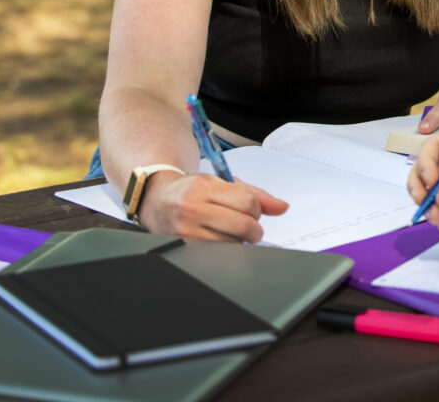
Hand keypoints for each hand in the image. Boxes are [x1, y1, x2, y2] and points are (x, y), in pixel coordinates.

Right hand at [136, 171, 288, 242]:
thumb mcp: (221, 183)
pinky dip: (226, 250)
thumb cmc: (192, 192)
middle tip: (250, 228)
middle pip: (242, 225)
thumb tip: (282, 207)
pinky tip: (220, 241)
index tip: (253, 212)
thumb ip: (254, 194)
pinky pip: (217, 254)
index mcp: (204, 186)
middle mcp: (192, 207)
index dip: (257, 209)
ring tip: (230, 232)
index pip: (247, 201)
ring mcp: (185, 230)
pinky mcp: (183, 247)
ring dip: (239, 241)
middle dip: (253, 229)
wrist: (156, 201)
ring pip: (232, 243)